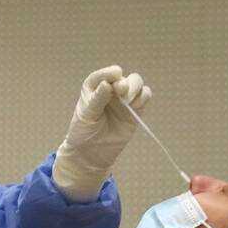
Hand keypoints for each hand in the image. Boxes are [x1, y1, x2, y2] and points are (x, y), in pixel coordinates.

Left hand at [52, 65, 151, 201]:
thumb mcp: (87, 115)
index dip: (110, 73)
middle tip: (121, 91)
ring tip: (127, 101)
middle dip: (126, 82)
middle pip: (125, 77)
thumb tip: (107, 84)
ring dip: (135, 88)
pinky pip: (144, 96)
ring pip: (137, 83)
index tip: (115, 76)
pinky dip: (143, 96)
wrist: (90, 153)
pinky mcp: (134, 111)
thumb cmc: (83, 132)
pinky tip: (135, 105)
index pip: (105, 74)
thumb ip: (98, 99)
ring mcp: (124, 100)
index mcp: (95, 87)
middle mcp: (111, 90)